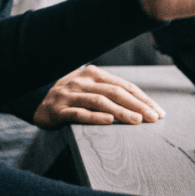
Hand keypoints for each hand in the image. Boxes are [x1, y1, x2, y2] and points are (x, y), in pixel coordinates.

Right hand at [33, 65, 164, 128]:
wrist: (36, 100)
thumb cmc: (69, 96)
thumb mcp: (88, 87)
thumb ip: (108, 91)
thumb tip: (141, 104)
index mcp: (91, 74)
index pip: (122, 85)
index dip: (142, 98)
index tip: (159, 112)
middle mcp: (81, 81)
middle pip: (114, 91)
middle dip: (137, 105)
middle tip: (154, 118)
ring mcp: (69, 95)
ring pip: (99, 101)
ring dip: (121, 111)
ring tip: (137, 120)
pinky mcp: (59, 109)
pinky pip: (79, 113)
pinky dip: (95, 116)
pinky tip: (109, 121)